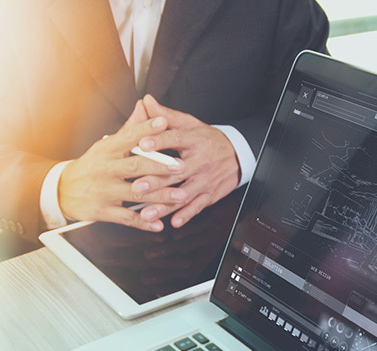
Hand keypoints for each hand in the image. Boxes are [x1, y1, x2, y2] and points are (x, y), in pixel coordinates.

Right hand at [58, 101, 185, 231]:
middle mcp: (106, 169)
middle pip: (135, 166)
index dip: (147, 129)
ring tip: (180, 196)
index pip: (129, 137)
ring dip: (160, 196)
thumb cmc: (91, 166)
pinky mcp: (102, 211)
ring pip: (135, 193)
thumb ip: (130, 129)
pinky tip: (159, 224)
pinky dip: (144, 222)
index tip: (165, 123)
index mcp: (108, 150)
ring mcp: (104, 191)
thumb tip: (145, 106)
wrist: (62, 190)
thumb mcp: (107, 145)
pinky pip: (127, 218)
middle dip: (160, 167)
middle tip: (181, 167)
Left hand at [130, 94, 241, 228]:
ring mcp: (205, 180)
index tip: (142, 144)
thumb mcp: (190, 124)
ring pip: (184, 194)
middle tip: (138, 187)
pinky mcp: (210, 195)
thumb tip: (146, 102)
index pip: (175, 139)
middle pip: (176, 171)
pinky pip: (198, 206)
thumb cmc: (209, 140)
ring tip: (147, 212)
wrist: (238, 155)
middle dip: (156, 181)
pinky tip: (174, 222)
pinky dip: (186, 215)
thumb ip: (166, 115)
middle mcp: (200, 161)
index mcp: (194, 141)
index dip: (159, 141)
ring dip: (165, 205)